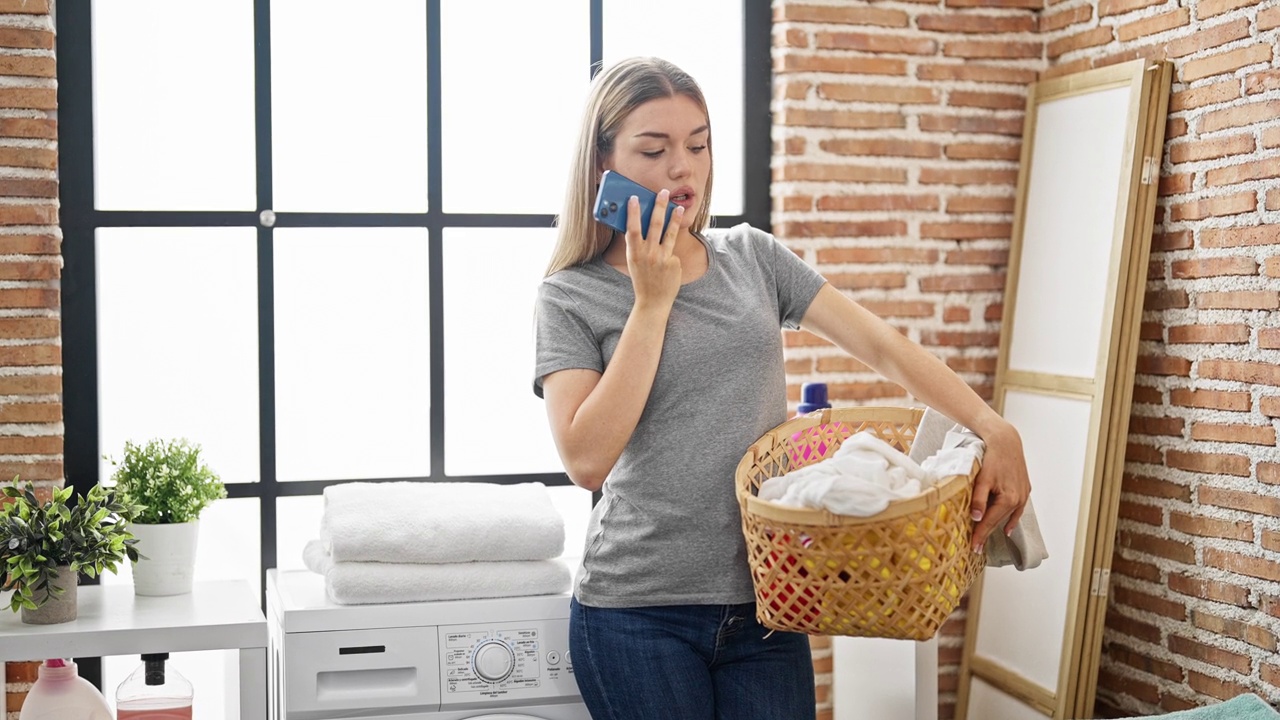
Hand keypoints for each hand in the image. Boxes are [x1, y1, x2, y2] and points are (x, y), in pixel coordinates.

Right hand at [624, 190, 684, 308]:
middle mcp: (648, 254)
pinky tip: (667, 266)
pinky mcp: (674, 263)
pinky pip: (673, 253)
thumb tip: (640, 225)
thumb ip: (637, 245)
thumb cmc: (642, 279)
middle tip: (663, 192)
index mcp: (634, 253)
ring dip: (674, 218)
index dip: (633, 212)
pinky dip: (670, 256)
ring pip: (669, 233)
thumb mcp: (634, 262)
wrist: (653, 302)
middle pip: (655, 225)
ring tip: (678, 207)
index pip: (632, 228)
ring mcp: (662, 258)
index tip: (634, 198)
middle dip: (659, 206)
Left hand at [969, 420, 1030, 552]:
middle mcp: (1019, 499)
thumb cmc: (992, 457)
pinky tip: (1008, 528)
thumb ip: (979, 499)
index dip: (980, 535)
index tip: (973, 547)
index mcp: (1009, 499)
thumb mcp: (982, 479)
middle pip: (999, 521)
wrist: (1006, 441)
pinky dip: (1011, 518)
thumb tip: (976, 518)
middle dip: (987, 534)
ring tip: (987, 539)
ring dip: (998, 527)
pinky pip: (1017, 509)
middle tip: (976, 548)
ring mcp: (1024, 494)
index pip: (990, 522)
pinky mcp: (1025, 489)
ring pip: (1009, 515)